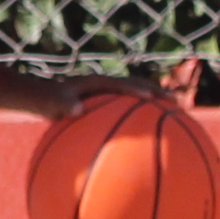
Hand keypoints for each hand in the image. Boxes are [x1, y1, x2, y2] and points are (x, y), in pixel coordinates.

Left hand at [48, 61, 194, 118]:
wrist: (41, 96)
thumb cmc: (45, 100)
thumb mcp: (51, 102)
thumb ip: (62, 104)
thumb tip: (75, 109)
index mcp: (97, 82)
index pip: (123, 84)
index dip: (138, 90)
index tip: (154, 98)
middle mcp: (107, 85)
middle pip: (139, 86)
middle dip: (158, 94)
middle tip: (178, 104)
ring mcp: (110, 94)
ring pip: (138, 97)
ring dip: (156, 104)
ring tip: (176, 116)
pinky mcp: (109, 103)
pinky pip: (130, 109)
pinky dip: (143, 117)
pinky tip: (151, 136)